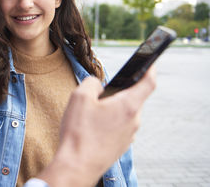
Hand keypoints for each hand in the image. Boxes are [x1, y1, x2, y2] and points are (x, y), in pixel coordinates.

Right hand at [37, 67, 155, 186]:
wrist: (77, 166)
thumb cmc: (79, 132)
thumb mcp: (80, 97)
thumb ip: (92, 83)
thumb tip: (98, 86)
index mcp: (128, 106)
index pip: (148, 82)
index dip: (150, 69)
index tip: (150, 62)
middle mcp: (133, 121)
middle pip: (133, 98)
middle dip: (118, 92)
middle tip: (99, 93)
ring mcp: (129, 135)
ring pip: (124, 113)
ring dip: (112, 108)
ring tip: (90, 114)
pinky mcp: (121, 145)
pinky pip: (118, 126)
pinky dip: (109, 122)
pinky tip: (91, 127)